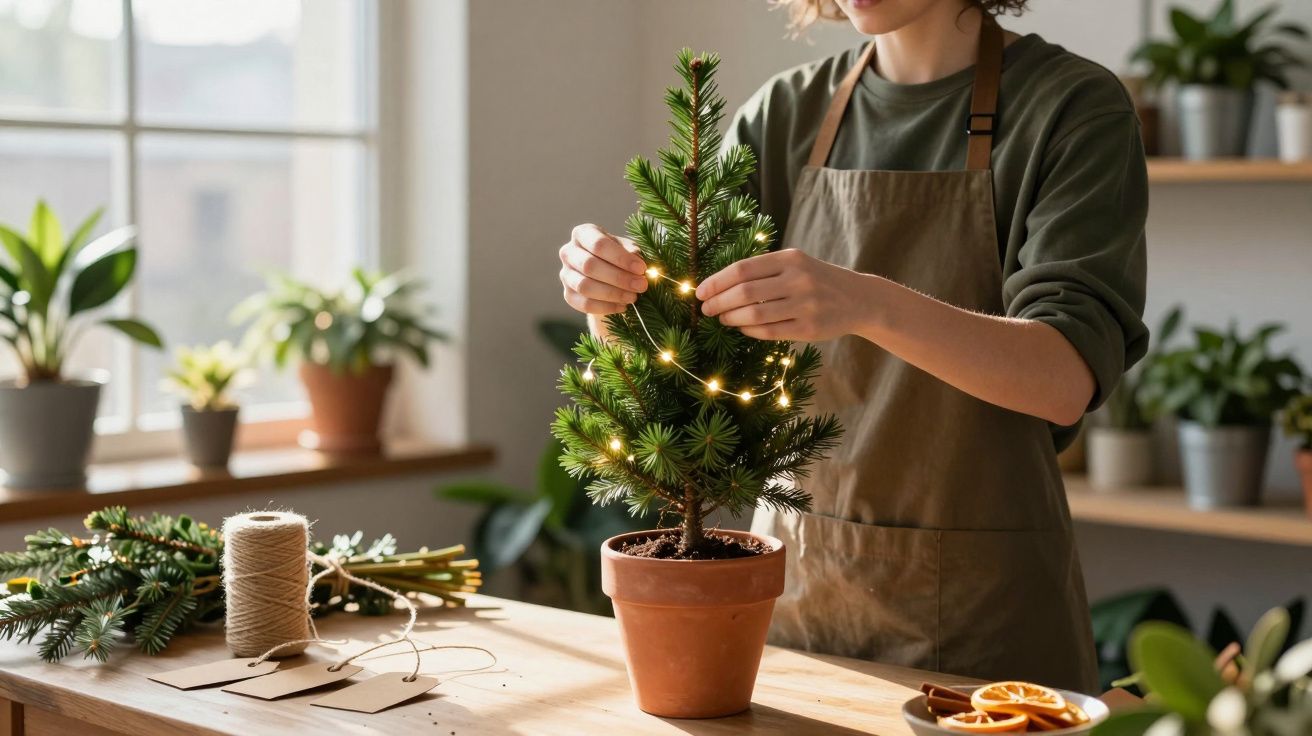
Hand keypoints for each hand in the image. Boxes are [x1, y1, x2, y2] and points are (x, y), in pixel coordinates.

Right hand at [559, 224, 647, 314]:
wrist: (607, 276)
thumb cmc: (618, 257)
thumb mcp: (627, 248)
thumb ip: (632, 252)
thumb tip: (637, 260)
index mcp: (583, 234)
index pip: (598, 244)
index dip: (621, 257)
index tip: (641, 268)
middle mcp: (569, 252)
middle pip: (589, 266)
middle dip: (619, 278)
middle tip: (641, 285)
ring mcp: (565, 274)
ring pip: (585, 286)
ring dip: (613, 294)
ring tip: (633, 297)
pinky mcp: (568, 295)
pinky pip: (584, 304)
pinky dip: (606, 307)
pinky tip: (622, 306)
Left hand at [696, 249, 870, 340]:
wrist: (859, 299)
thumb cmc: (817, 279)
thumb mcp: (796, 263)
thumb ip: (764, 270)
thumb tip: (720, 285)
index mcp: (790, 258)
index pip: (742, 269)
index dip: (716, 282)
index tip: (699, 291)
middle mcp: (798, 279)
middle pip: (744, 293)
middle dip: (718, 302)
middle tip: (706, 308)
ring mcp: (805, 305)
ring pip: (754, 315)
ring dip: (731, 318)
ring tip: (722, 318)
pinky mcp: (809, 328)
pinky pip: (769, 332)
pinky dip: (749, 330)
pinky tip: (742, 327)